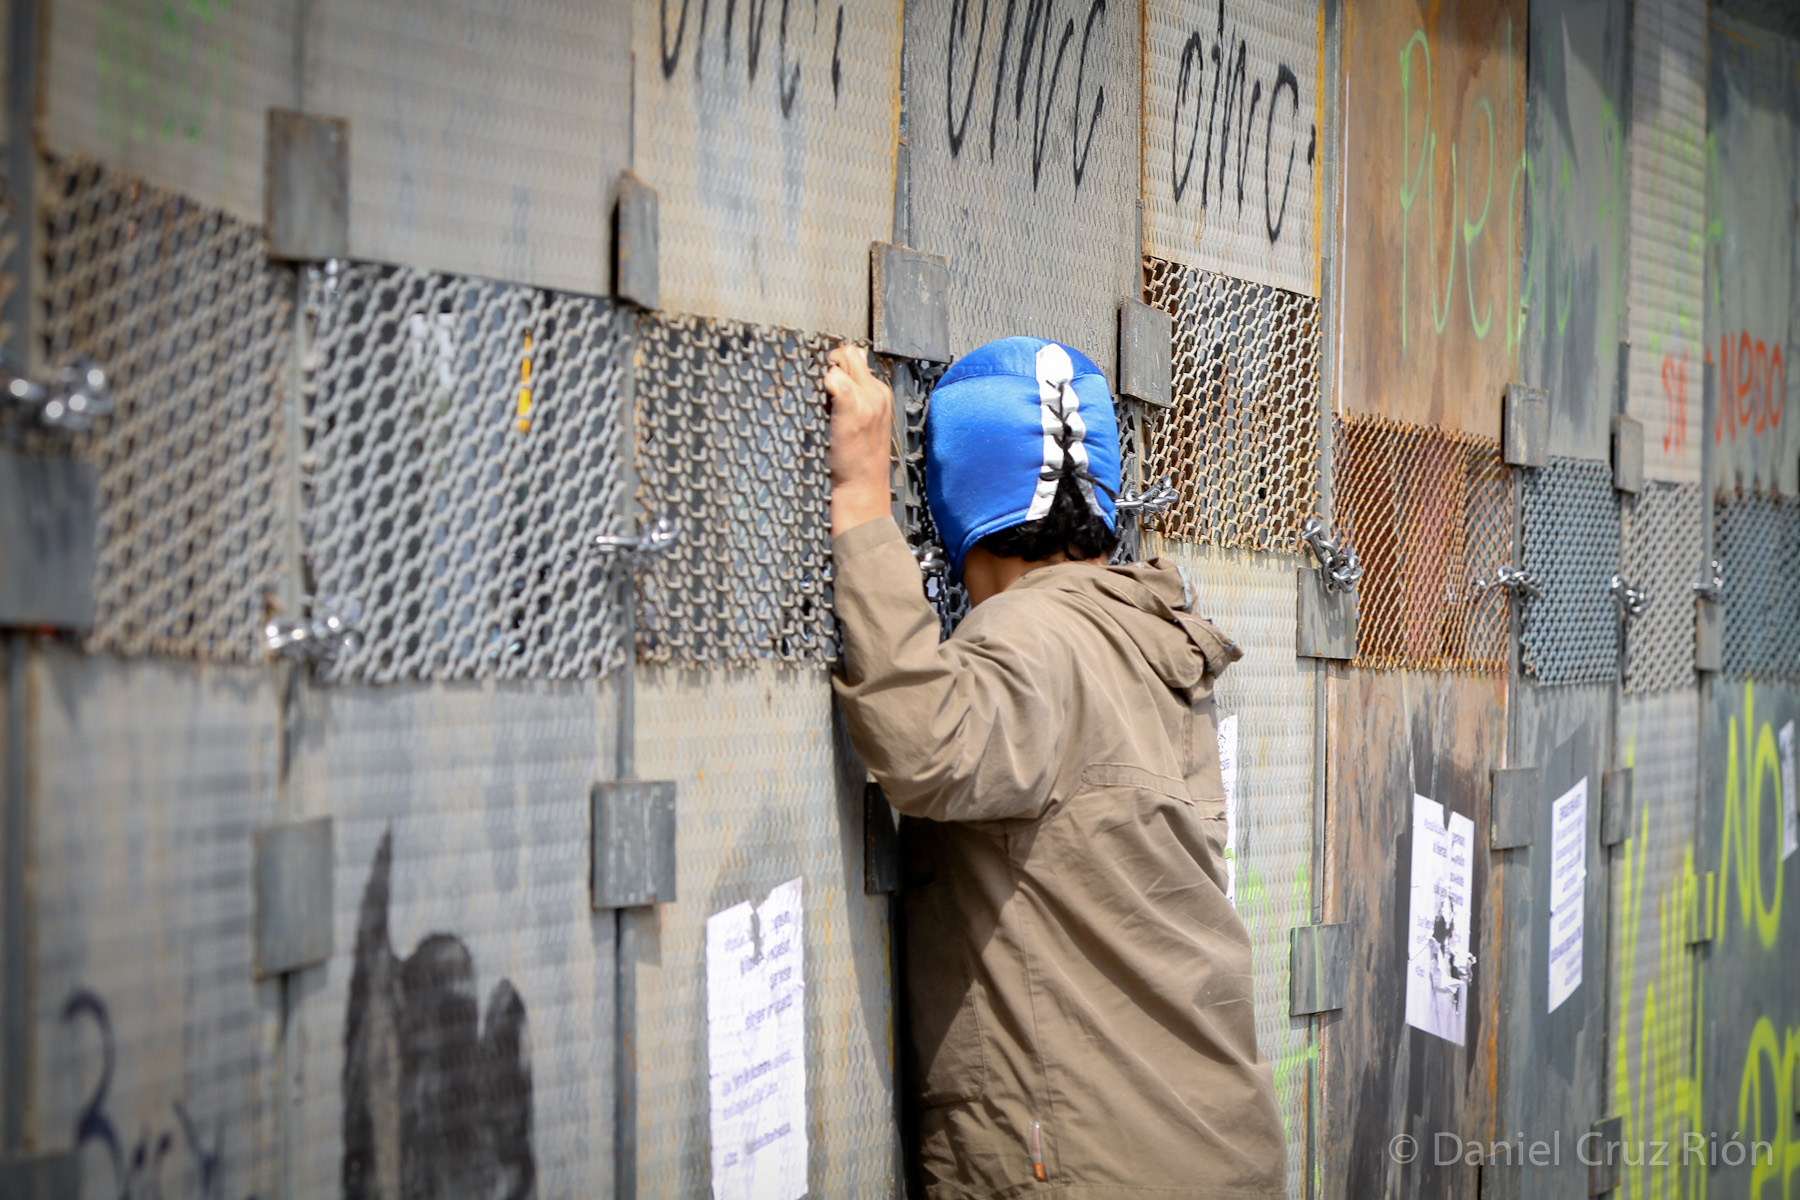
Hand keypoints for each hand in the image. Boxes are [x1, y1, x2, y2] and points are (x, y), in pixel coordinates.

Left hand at [823, 344, 894, 534]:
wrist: (863, 488)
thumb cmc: (858, 463)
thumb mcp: (864, 426)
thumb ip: (854, 401)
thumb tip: (835, 379)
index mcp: (882, 395)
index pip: (860, 359)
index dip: (840, 365)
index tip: (828, 381)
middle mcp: (876, 393)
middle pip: (851, 352)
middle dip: (831, 361)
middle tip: (821, 385)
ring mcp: (866, 399)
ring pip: (841, 361)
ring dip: (826, 375)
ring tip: (822, 403)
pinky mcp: (851, 407)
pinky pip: (832, 378)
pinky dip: (822, 386)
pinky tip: (821, 408)